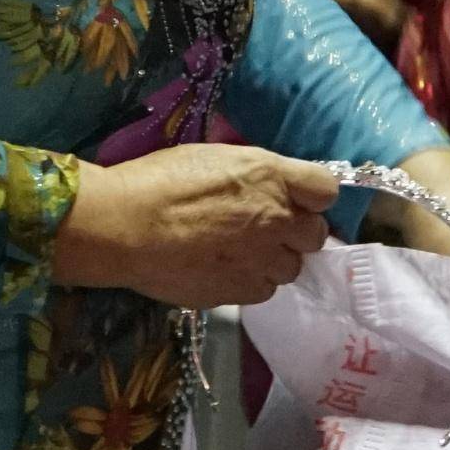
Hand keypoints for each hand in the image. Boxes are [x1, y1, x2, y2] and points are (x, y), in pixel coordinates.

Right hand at [51, 144, 339, 308]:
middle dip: (296, 232)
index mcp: (270, 176)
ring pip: (292, 268)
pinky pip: (264, 291)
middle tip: (266, 229)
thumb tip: (266, 186)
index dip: (311, 196)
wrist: (124, 226)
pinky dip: (250, 282)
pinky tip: (223, 270)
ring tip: (239, 253)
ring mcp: (261, 260)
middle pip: (316, 234)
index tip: (296, 198)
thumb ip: (252, 174)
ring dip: (273, 260)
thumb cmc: (158, 180)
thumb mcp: (212, 157)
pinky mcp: (242, 292)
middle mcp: (277, 219)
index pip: (326, 189)